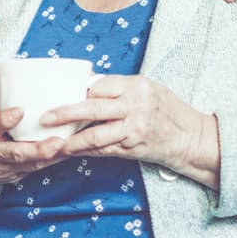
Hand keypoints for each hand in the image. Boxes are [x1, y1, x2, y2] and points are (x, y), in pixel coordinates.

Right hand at [0, 92, 64, 198]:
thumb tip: (8, 77)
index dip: (4, 120)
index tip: (19, 111)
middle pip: (17, 154)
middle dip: (38, 149)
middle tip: (57, 141)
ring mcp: (4, 169)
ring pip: (31, 165)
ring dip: (51, 157)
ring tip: (69, 147)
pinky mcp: (14, 176)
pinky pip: (35, 169)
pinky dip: (52, 161)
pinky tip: (67, 153)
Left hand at [43, 75, 219, 187]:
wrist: (191, 137)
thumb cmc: (167, 109)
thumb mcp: (148, 88)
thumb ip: (120, 87)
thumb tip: (86, 87)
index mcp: (136, 86)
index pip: (99, 86)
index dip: (79, 92)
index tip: (61, 95)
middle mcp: (134, 106)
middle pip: (92, 108)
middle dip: (65, 113)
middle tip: (45, 117)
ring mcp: (133, 129)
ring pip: (95, 135)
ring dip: (71, 139)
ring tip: (53, 141)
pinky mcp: (132, 148)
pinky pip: (103, 150)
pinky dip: (85, 151)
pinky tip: (71, 151)